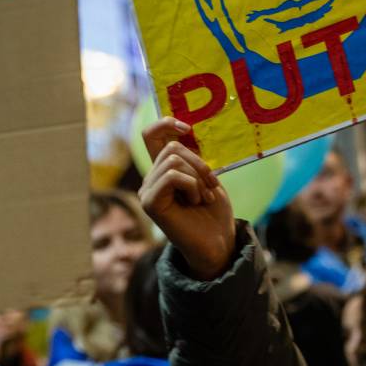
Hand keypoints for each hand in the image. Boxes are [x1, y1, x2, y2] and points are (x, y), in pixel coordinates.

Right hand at [140, 118, 235, 280]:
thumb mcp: (208, 176)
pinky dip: (192, 185)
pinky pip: (172, 177)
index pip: (151, 135)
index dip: (166, 123)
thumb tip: (188, 131)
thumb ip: (194, 157)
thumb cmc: (214, 212)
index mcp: (164, 170)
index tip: (188, 129)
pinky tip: (196, 201)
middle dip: (199, 163)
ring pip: (173, 161)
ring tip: (204, 196)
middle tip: (211, 185)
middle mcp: (151, 179)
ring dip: (198, 177)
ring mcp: (148, 191)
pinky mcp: (150, 203)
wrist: (218, 241)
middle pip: (171, 148)